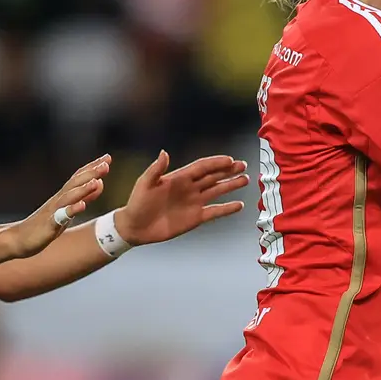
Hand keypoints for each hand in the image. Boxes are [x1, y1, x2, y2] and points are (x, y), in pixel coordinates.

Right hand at [13, 156, 110, 256]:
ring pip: (68, 198)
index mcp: (63, 197)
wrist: (18, 239)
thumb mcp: (68, 209)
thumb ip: (84, 197)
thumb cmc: (45, 224)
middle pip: (75, 183)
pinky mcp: (48, 226)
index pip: (79, 178)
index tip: (108, 157)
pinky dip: (71, 210)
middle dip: (91, 173)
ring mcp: (52, 212)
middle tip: (106, 163)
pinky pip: (60, 217)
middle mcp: (58, 200)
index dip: (92, 167)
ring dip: (83, 189)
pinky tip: (82, 206)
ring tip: (96, 181)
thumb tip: (99, 183)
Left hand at [117, 151, 250, 245]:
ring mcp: (194, 203)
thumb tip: (165, 152)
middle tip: (243, 165)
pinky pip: (215, 211)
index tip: (230, 160)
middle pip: (213, 176)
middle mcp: (190, 188)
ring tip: (245, 180)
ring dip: (231, 185)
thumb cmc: (137, 203)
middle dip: (228, 170)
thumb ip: (156, 169)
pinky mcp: (195, 218)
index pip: (202, 167)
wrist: (135, 227)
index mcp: (179, 177)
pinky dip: (227, 208)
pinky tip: (239, 205)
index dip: (216, 163)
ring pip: (217, 191)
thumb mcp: (144, 183)